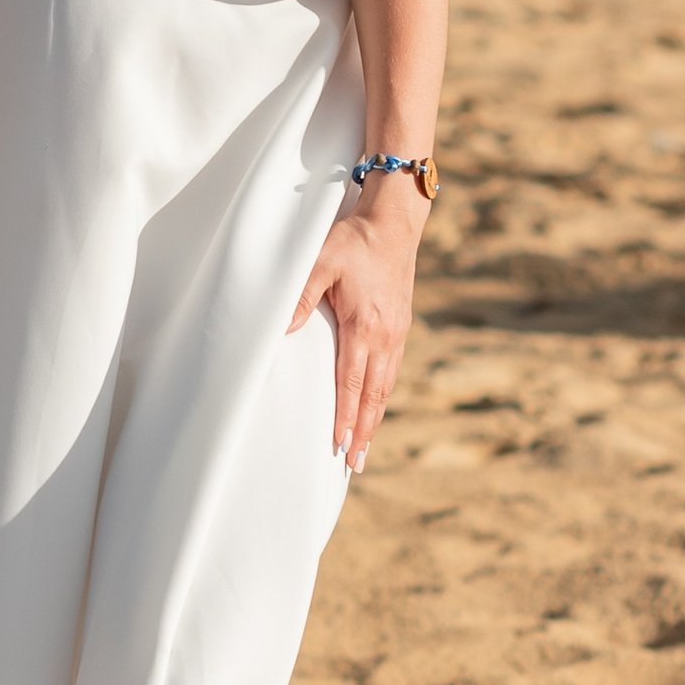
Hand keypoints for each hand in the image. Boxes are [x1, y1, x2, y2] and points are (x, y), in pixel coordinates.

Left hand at [288, 180, 426, 473]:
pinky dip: (383, 394)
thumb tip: (283, 331)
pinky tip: (376, 404)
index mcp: (364, 327)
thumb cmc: (353, 239)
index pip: (352, 384)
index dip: (346, 418)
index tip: (341, 447)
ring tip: (366, 445)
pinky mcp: (401, 324)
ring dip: (376, 417)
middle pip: (373, 395)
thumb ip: (299, 296)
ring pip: (386, 386)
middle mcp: (385, 336)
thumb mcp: (321, 261)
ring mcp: (397, 332)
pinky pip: (392, 369)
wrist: (394, 221)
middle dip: (364, 431)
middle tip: (356, 463)